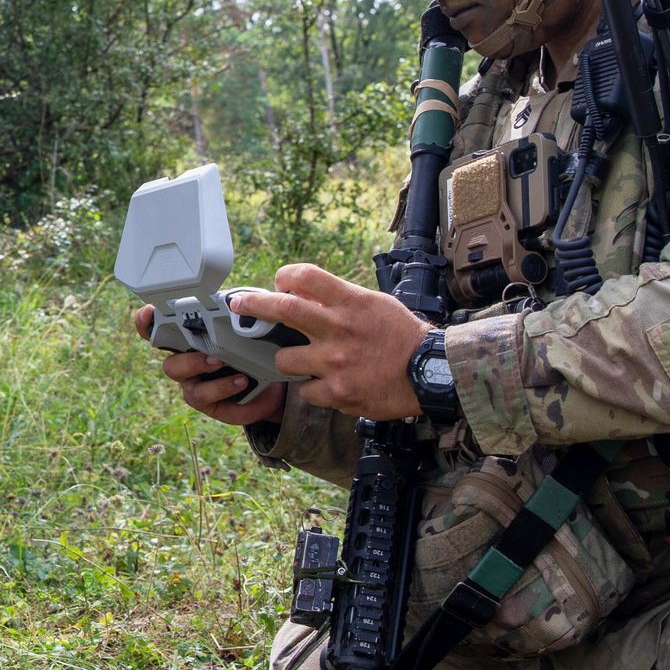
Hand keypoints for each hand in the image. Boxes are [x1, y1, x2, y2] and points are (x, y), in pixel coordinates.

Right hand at [131, 302, 285, 427]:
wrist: (272, 384)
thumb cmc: (252, 348)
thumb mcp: (245, 325)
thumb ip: (233, 312)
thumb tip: (230, 300)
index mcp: (188, 340)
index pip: (158, 331)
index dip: (146, 322)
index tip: (150, 312)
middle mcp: (186, 364)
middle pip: (170, 364)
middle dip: (187, 359)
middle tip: (210, 353)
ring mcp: (195, 386)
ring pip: (187, 383)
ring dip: (200, 369)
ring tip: (222, 363)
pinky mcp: (209, 404)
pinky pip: (208, 397)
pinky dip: (224, 387)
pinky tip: (241, 380)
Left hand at [224, 263, 432, 421]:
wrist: (429, 373)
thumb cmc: (403, 336)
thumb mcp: (374, 303)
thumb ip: (338, 297)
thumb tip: (301, 286)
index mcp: (351, 302)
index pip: (306, 276)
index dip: (284, 276)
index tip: (277, 282)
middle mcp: (339, 329)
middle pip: (283, 309)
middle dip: (254, 306)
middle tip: (239, 306)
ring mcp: (336, 363)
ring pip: (284, 359)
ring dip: (287, 359)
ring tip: (304, 361)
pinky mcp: (338, 392)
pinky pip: (305, 390)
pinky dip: (311, 388)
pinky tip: (327, 385)